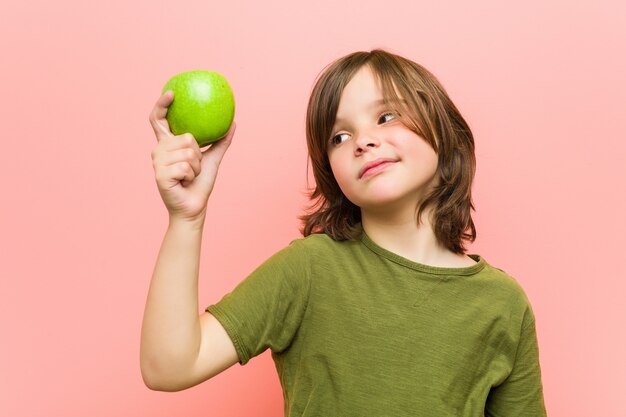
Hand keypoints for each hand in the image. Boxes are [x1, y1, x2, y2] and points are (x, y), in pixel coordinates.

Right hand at [149, 90, 235, 221]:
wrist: (194, 206)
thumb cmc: (200, 184)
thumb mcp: (213, 159)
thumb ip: (221, 141)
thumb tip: (233, 122)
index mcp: (167, 144)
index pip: (158, 120)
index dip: (162, 104)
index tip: (172, 93)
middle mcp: (159, 151)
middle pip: (185, 137)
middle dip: (197, 154)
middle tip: (193, 168)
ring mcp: (157, 163)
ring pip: (188, 152)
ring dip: (196, 166)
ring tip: (189, 176)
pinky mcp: (160, 175)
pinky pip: (185, 165)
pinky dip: (192, 175)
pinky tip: (184, 182)